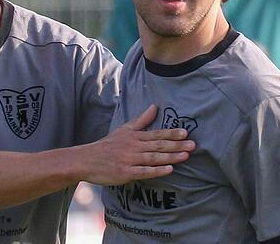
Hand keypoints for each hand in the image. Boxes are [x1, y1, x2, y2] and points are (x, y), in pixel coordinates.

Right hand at [80, 105, 194, 185]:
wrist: (86, 160)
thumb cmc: (106, 146)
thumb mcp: (124, 129)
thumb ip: (141, 120)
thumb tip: (155, 106)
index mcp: (134, 136)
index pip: (156, 134)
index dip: (171, 133)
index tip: (185, 132)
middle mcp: (133, 147)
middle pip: (158, 145)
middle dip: (176, 145)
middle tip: (193, 144)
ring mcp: (129, 160)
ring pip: (153, 157)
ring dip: (170, 157)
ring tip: (185, 156)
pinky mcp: (125, 173)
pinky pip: (144, 171)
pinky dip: (156, 170)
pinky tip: (169, 170)